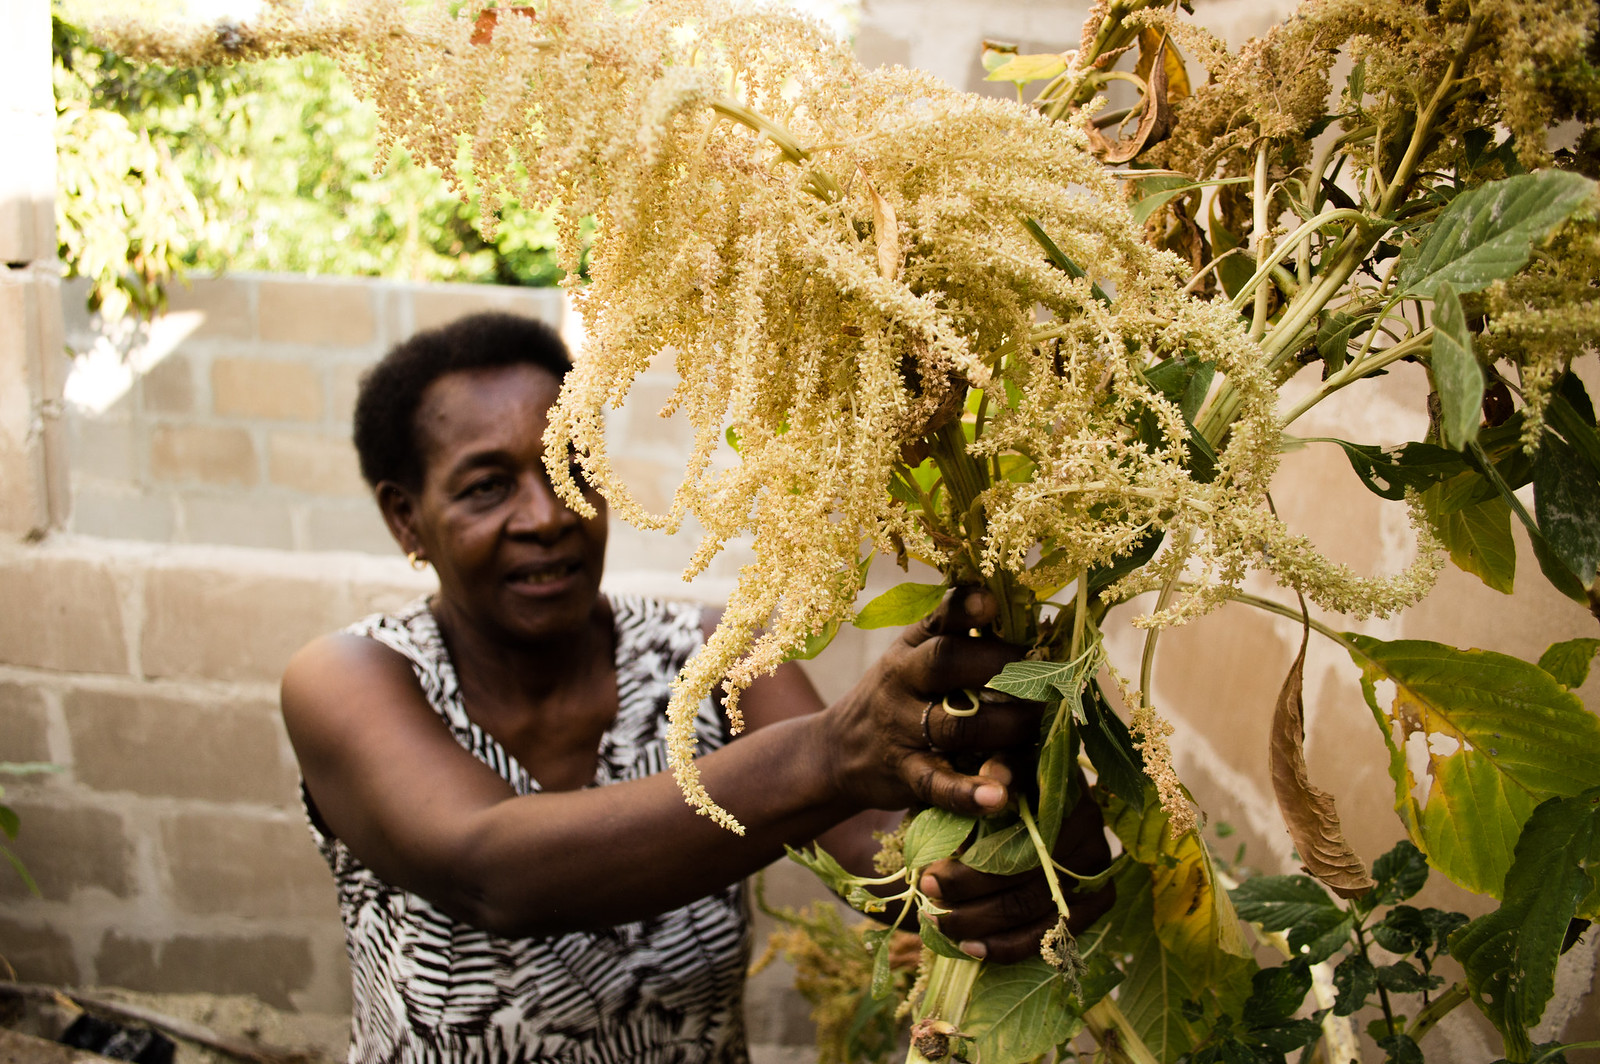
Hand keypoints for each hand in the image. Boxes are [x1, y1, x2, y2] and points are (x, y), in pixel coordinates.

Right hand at [820, 587, 1041, 816]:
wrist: (841, 749)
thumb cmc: (900, 695)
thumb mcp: (914, 656)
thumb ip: (957, 639)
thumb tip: (1029, 620)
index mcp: (911, 647)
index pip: (937, 619)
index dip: (964, 608)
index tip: (991, 603)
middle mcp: (903, 681)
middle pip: (947, 663)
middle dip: (1003, 667)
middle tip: (1047, 677)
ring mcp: (903, 729)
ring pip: (956, 725)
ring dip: (1007, 726)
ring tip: (1041, 725)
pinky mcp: (906, 774)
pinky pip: (938, 784)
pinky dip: (969, 792)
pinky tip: (998, 795)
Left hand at [918, 774, 1115, 963]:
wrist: (1032, 797)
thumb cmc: (1002, 783)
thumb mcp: (994, 765)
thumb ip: (994, 771)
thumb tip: (995, 784)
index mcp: (1066, 793)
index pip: (1017, 844)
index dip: (970, 868)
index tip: (928, 877)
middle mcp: (1090, 831)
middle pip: (1024, 880)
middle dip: (968, 896)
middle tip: (928, 905)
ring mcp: (1097, 869)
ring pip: (1034, 911)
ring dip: (981, 924)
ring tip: (941, 926)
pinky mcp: (1097, 900)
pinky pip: (1051, 935)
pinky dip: (1009, 946)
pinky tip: (973, 949)